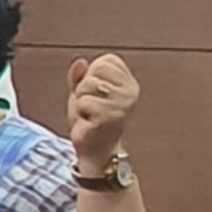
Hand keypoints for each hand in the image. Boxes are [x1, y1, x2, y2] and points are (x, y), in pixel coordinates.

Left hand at [67, 52, 139, 171]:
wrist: (95, 151)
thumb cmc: (91, 121)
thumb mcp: (83, 93)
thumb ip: (80, 76)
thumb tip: (80, 62)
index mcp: (128, 82)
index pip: (105, 60)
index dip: (91, 75)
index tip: (96, 94)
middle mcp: (131, 91)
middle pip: (96, 69)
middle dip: (84, 87)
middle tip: (91, 105)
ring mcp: (123, 103)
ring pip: (88, 84)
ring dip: (81, 100)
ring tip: (90, 114)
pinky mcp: (112, 115)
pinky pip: (83, 101)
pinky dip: (80, 113)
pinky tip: (90, 122)